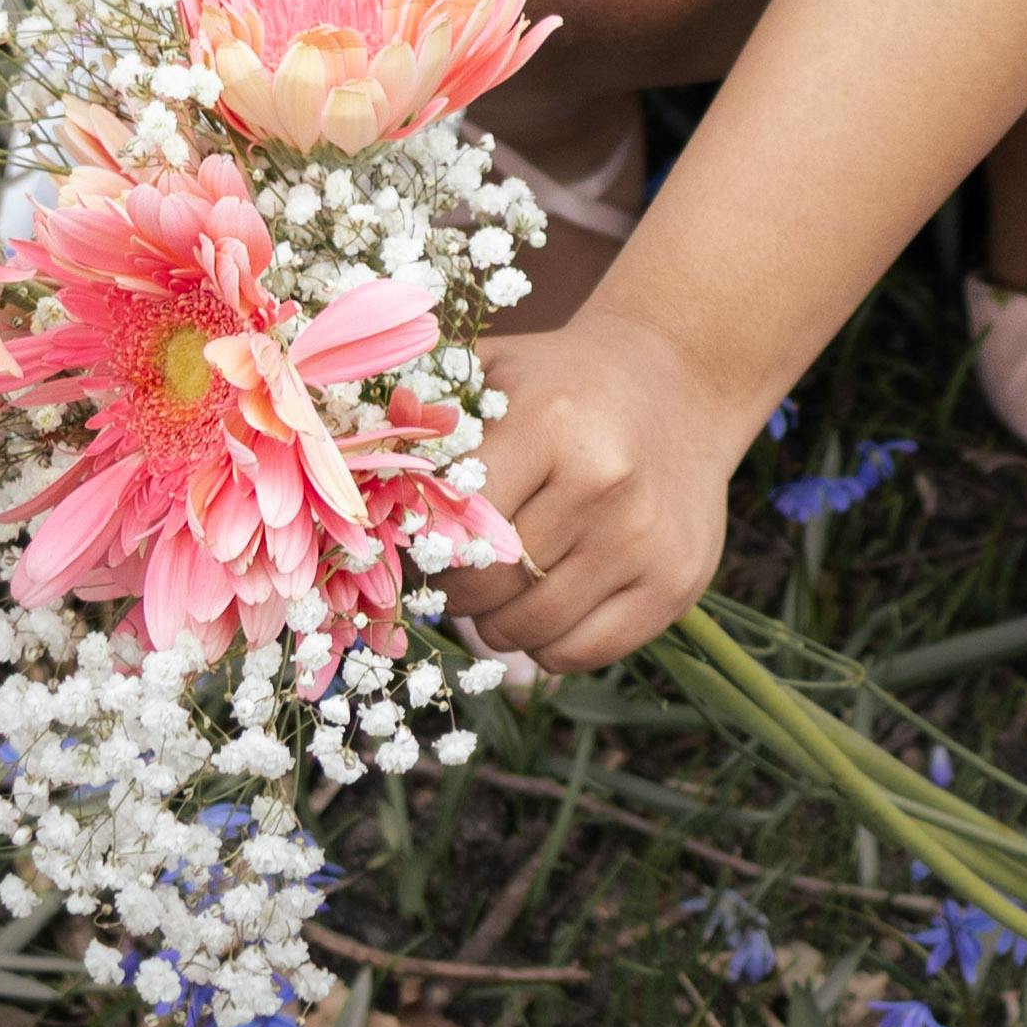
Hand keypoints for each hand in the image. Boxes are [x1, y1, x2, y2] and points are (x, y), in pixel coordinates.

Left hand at [449, 301, 744, 670]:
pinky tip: (547, 601)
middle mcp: (605, 483)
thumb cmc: (562, 383)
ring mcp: (646, 539)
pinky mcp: (677, 584)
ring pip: (529, 632)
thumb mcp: (493, 371)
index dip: (423, 545)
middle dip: (455, 590)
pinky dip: (547, 645)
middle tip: (455, 569)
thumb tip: (344, 467)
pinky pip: (579, 655)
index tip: (420, 539)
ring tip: (501, 585)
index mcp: (551, 422)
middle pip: (486, 587)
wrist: (682, 379)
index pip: (452, 525)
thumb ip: (419, 412)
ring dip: (496, 623)